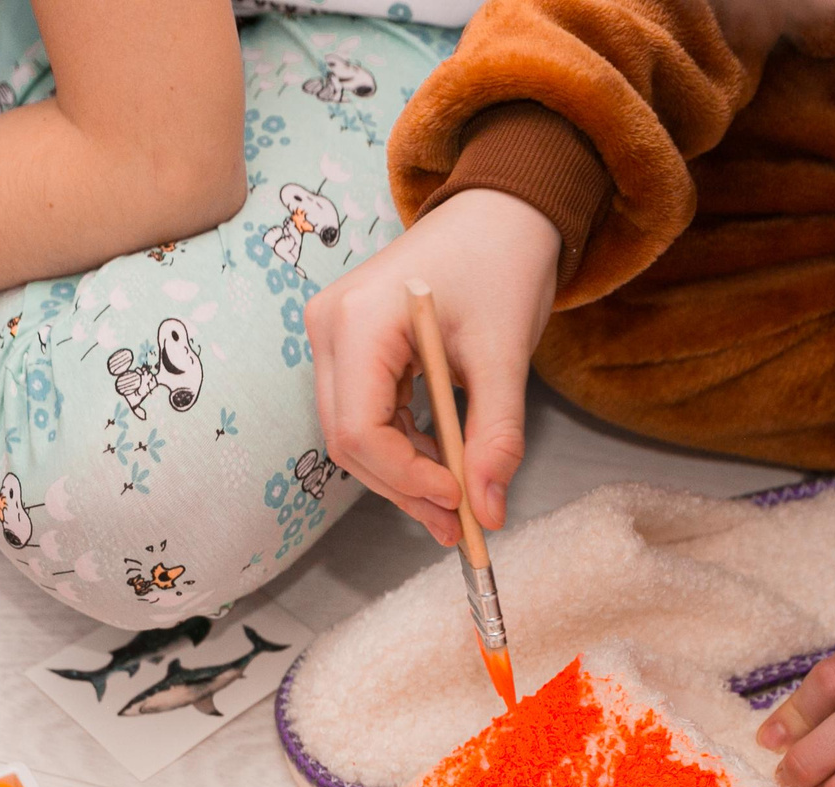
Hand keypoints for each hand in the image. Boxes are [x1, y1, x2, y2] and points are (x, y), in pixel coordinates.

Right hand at [308, 188, 558, 544]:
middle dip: (403, 487)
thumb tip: (488, 511)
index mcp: (359, 320)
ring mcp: (334, 335)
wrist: (499, 212)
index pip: (358, 428)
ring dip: (403, 475)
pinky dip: (403, 448)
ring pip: (352, 434)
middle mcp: (330, 327)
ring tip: (458, 504)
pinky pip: (364, 414)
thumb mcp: (504, 356)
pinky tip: (443, 466)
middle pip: (348, 439)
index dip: (405, 477)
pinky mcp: (349, 346)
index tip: (459, 500)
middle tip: (459, 524)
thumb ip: (496, 435)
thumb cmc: (502, 265)